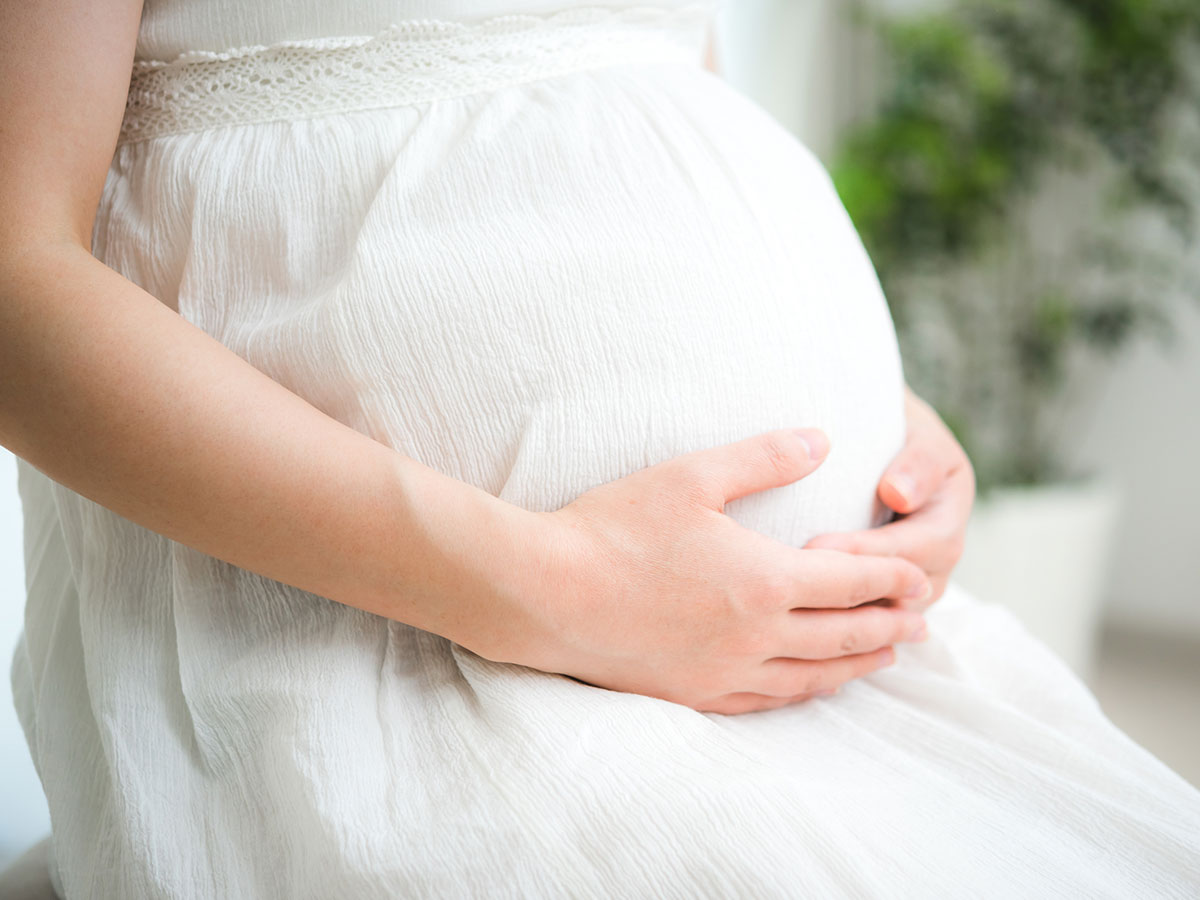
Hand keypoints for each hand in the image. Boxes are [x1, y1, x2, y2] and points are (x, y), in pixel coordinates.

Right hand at [498, 429, 930, 714]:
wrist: (546, 594)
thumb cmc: (614, 528)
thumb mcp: (692, 476)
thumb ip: (764, 457)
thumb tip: (823, 439)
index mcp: (766, 580)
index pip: (853, 584)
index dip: (893, 580)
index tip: (921, 578)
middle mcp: (758, 636)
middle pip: (844, 636)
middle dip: (890, 626)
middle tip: (924, 622)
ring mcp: (726, 672)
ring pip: (813, 676)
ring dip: (857, 665)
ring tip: (885, 657)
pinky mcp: (694, 693)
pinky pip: (767, 701)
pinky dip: (804, 692)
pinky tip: (809, 687)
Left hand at [805, 388, 974, 608]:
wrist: (864, 429)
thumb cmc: (883, 421)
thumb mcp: (909, 426)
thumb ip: (914, 459)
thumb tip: (898, 495)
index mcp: (949, 507)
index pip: (924, 546)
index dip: (874, 552)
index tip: (820, 545)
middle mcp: (939, 552)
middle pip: (910, 591)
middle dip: (854, 589)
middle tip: (797, 584)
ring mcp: (915, 577)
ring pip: (890, 617)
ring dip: (845, 617)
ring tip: (793, 611)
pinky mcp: (885, 594)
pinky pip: (869, 624)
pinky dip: (838, 629)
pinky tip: (795, 629)